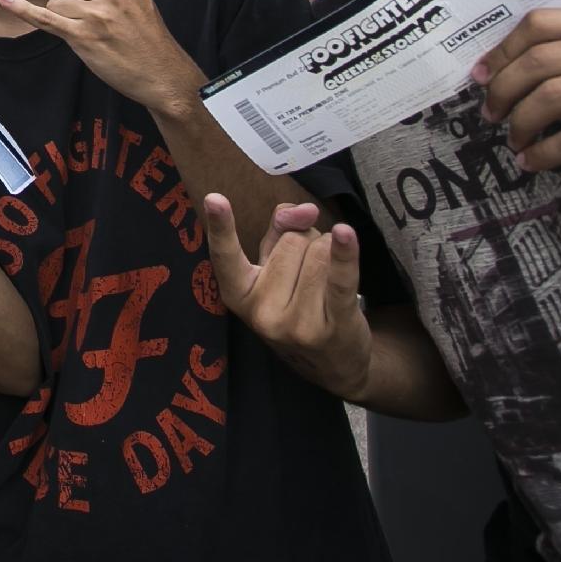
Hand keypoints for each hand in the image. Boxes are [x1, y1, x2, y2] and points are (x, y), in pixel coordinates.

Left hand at [0, 0, 203, 115]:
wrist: (161, 72)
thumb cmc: (146, 37)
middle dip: (75, 3)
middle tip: (101, 24)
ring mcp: (96, 12)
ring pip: (57, 2)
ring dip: (68, 20)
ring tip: (95, 35)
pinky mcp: (83, 35)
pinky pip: (45, 17)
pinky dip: (23, 9)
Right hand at [203, 193, 371, 400]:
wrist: (333, 363)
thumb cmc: (299, 303)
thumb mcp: (276, 268)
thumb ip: (281, 229)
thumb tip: (304, 211)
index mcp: (240, 295)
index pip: (226, 257)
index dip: (221, 227)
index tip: (214, 198)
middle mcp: (263, 313)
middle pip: (291, 241)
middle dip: (306, 243)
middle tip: (310, 272)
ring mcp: (297, 325)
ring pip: (319, 251)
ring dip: (331, 252)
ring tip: (329, 278)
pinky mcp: (334, 328)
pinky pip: (340, 279)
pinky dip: (346, 253)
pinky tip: (346, 234)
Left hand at [475, 9, 560, 227]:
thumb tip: (503, 77)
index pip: (548, 23)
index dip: (504, 50)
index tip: (480, 79)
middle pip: (546, 58)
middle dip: (505, 90)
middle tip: (491, 117)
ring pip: (559, 94)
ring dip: (523, 123)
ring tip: (515, 143)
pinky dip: (546, 153)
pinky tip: (534, 163)